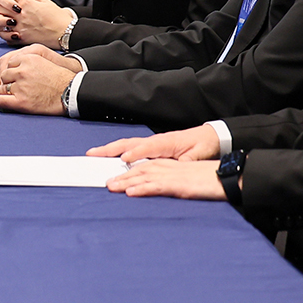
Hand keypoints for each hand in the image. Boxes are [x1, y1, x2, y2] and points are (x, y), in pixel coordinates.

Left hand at [0, 0, 73, 48]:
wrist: (66, 33)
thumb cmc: (57, 17)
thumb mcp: (44, 0)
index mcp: (27, 3)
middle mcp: (21, 15)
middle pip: (0, 2)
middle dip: (2, 0)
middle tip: (7, 3)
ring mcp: (19, 27)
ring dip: (0, 15)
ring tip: (6, 15)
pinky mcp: (21, 38)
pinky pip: (3, 34)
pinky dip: (3, 31)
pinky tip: (9, 28)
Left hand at [0, 47, 79, 114]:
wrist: (72, 92)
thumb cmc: (60, 79)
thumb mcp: (43, 60)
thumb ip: (26, 62)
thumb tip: (9, 68)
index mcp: (28, 58)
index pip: (8, 63)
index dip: (10, 72)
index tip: (13, 78)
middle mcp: (22, 71)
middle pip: (4, 75)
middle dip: (7, 81)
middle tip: (14, 87)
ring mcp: (20, 86)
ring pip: (1, 88)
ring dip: (5, 92)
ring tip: (14, 95)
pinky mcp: (21, 101)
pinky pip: (0, 100)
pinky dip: (1, 102)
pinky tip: (6, 102)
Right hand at [86, 125, 220, 161]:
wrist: (210, 136)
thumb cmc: (203, 145)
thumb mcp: (197, 156)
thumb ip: (184, 162)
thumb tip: (177, 166)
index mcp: (165, 143)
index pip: (146, 147)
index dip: (135, 154)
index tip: (123, 160)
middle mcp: (155, 141)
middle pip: (129, 143)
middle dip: (110, 148)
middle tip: (93, 154)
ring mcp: (152, 142)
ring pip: (127, 144)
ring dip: (110, 149)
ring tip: (94, 153)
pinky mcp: (152, 146)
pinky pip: (131, 147)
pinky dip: (117, 149)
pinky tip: (109, 155)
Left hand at [105, 158, 224, 199]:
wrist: (227, 176)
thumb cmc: (208, 180)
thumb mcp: (185, 180)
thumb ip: (170, 182)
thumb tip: (155, 189)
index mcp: (168, 165)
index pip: (142, 166)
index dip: (125, 169)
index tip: (111, 174)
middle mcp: (167, 167)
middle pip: (138, 170)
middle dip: (120, 175)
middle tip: (104, 182)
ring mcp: (172, 175)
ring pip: (143, 176)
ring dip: (125, 182)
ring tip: (110, 187)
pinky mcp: (179, 185)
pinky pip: (157, 186)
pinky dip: (142, 188)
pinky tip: (131, 192)